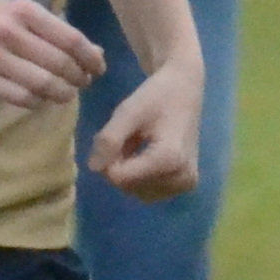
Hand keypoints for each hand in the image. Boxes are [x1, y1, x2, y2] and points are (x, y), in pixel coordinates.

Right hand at [0, 0, 101, 108]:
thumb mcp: (18, 12)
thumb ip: (53, 31)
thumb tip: (94, 53)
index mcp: (25, 11)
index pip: (71, 39)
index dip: (91, 58)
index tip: (98, 68)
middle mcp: (11, 33)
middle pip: (60, 65)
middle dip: (79, 79)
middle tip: (82, 83)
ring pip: (43, 85)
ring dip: (62, 94)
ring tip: (65, 94)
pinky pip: (21, 98)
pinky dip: (38, 102)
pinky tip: (40, 99)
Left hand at [87, 62, 205, 199]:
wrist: (185, 88)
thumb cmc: (157, 96)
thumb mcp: (128, 111)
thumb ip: (109, 139)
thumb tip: (93, 168)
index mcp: (169, 159)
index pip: (120, 177)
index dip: (108, 159)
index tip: (113, 136)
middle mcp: (181, 177)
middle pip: (128, 186)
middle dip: (118, 165)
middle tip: (126, 137)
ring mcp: (185, 184)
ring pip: (136, 191)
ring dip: (128, 171)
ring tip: (136, 144)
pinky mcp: (186, 185)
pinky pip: (150, 190)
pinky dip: (140, 176)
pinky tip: (145, 154)